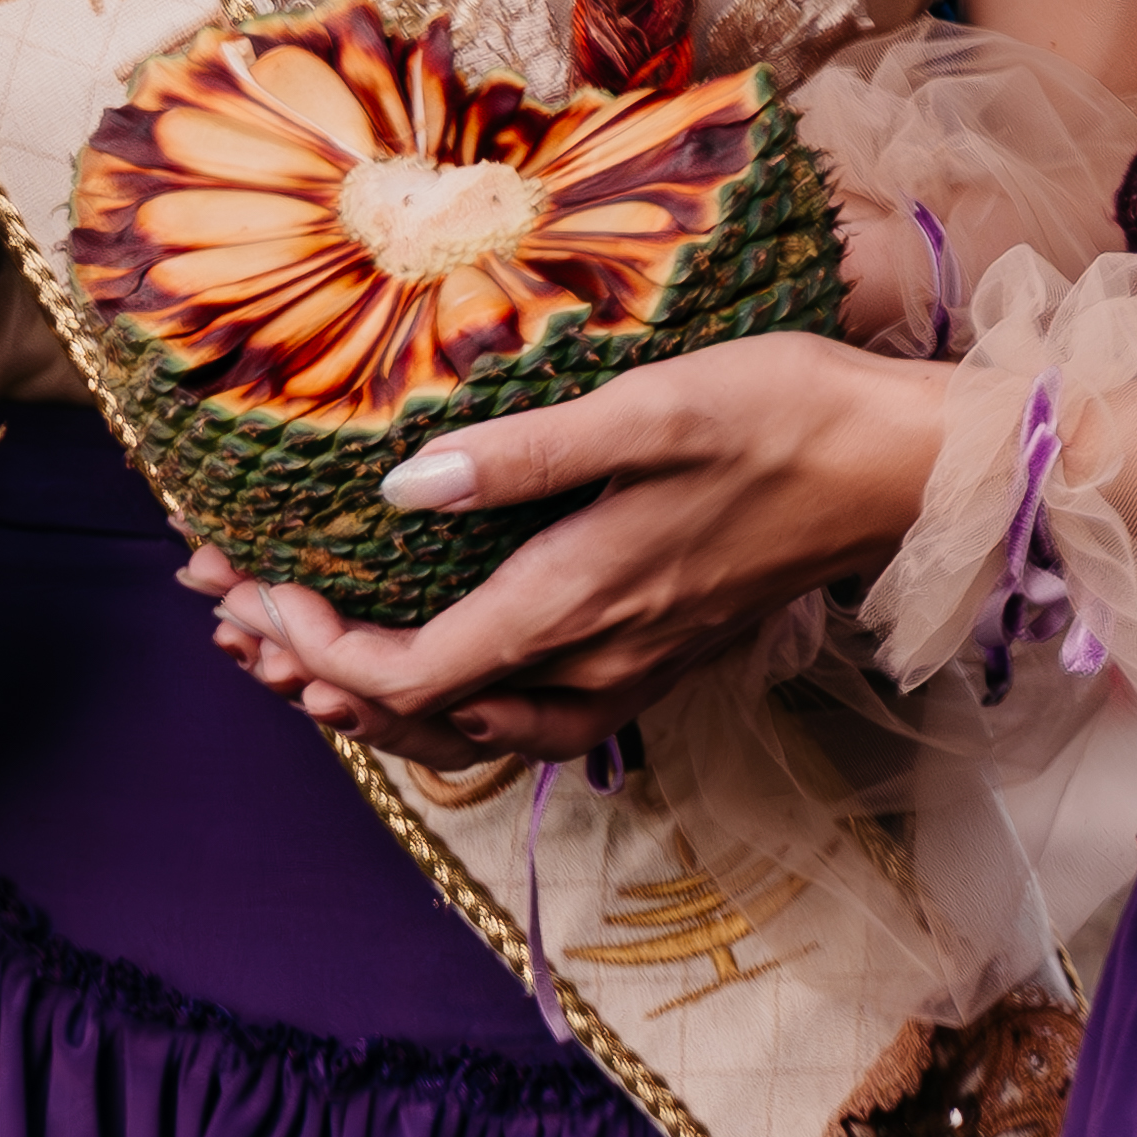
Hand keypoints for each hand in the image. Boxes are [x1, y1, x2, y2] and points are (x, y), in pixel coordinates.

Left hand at [184, 336, 973, 767]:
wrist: (910, 467)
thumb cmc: (786, 413)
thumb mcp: (654, 407)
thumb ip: (527, 454)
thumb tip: (404, 483)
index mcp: (581, 602)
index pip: (411, 673)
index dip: (314, 644)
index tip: (250, 582)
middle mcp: (598, 661)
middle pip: (423, 718)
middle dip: (312, 676)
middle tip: (226, 621)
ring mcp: (631, 671)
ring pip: (471, 729)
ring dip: (370, 701)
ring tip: (288, 654)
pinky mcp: (655, 657)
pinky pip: (522, 714)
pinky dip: (447, 700)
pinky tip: (421, 662)